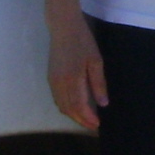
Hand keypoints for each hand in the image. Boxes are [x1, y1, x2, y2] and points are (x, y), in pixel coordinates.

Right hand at [46, 11, 107, 130]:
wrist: (63, 27)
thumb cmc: (82, 41)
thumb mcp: (95, 61)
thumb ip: (98, 83)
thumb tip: (103, 104)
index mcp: (72, 79)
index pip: (79, 106)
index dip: (88, 118)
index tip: (98, 124)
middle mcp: (59, 83)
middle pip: (68, 109)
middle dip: (81, 120)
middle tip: (93, 126)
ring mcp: (53, 81)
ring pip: (61, 106)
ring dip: (73, 115)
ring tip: (86, 119)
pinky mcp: (50, 78)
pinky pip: (57, 99)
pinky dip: (66, 107)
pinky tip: (75, 108)